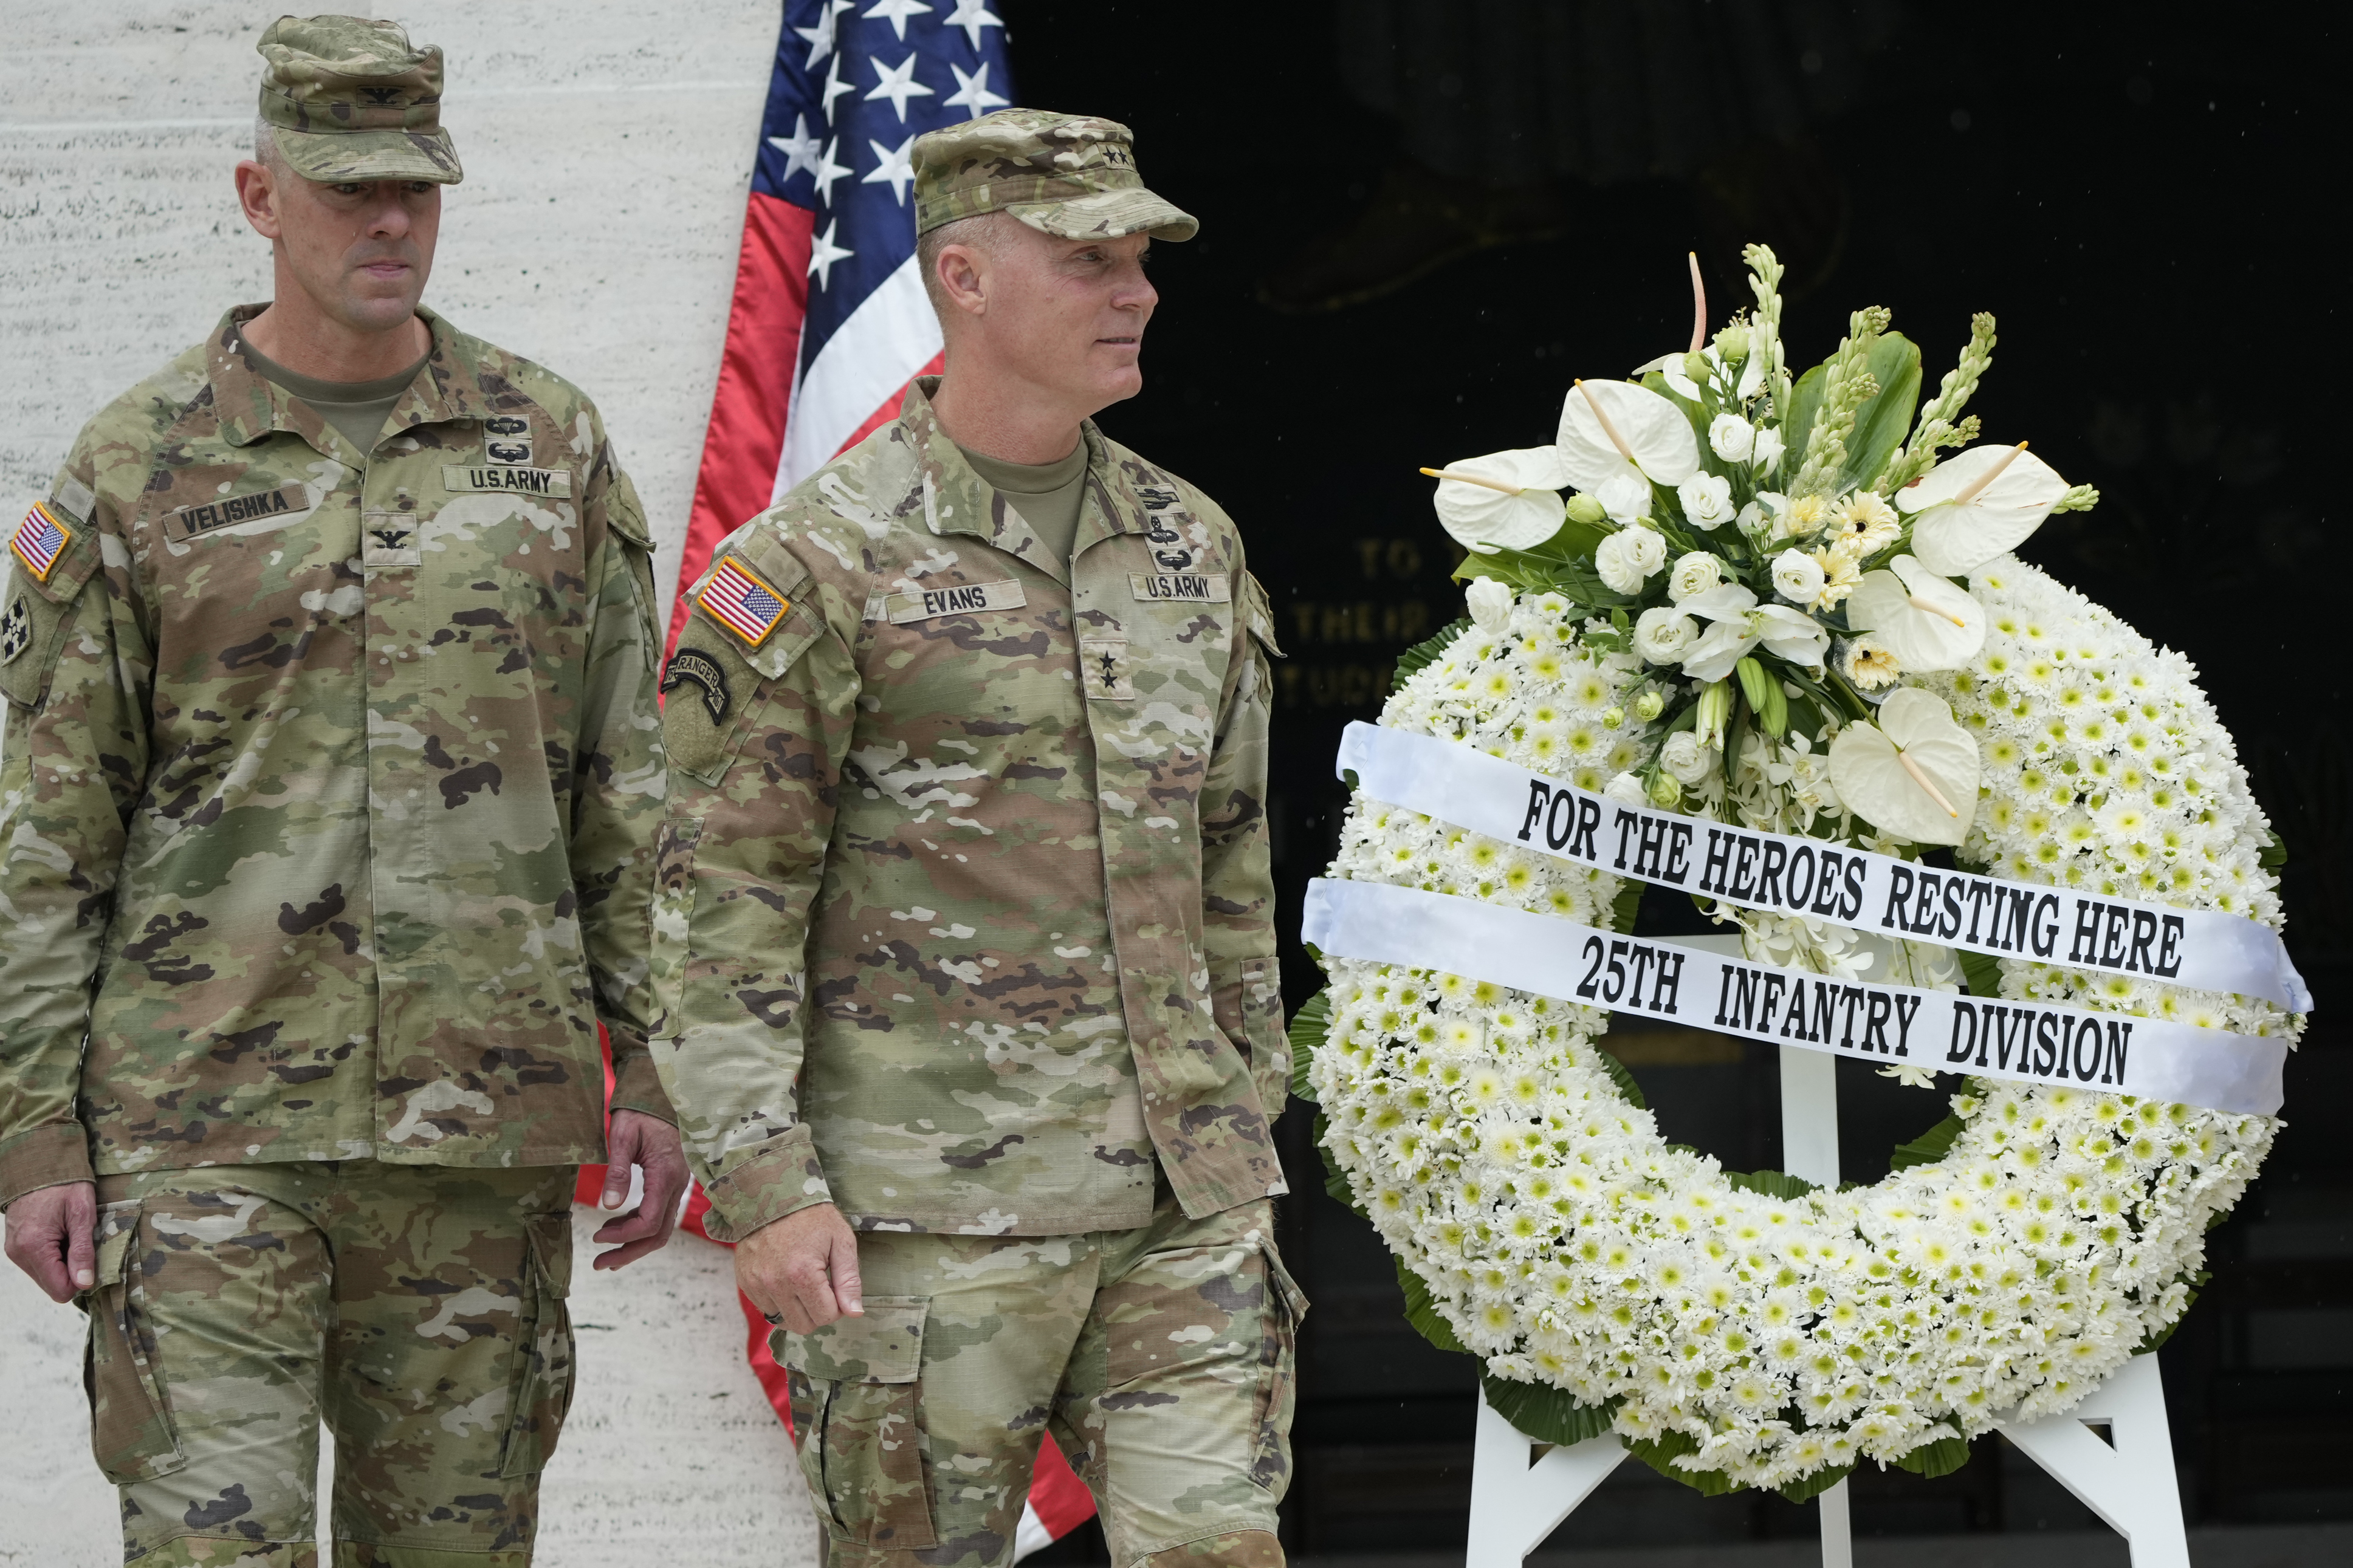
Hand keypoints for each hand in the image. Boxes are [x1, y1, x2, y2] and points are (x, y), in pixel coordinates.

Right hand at [3, 1181, 97, 1303]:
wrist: (39, 1167)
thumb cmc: (65, 1186)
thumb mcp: (82, 1214)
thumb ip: (82, 1251)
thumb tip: (85, 1283)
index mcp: (34, 1246)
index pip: (58, 1289)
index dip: (80, 1281)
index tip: (92, 1262)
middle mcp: (18, 1253)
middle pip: (51, 1285)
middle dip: (71, 1271)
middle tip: (81, 1244)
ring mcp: (14, 1250)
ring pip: (44, 1275)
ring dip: (62, 1263)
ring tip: (70, 1237)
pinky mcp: (15, 1246)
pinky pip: (37, 1264)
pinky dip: (53, 1255)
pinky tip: (60, 1235)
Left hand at [590, 1110, 690, 1271]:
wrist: (660, 1096)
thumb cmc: (641, 1112)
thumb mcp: (625, 1136)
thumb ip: (618, 1171)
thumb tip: (609, 1205)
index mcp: (665, 1175)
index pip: (648, 1221)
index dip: (623, 1236)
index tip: (596, 1236)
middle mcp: (676, 1185)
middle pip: (658, 1234)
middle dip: (629, 1252)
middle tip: (600, 1263)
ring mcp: (676, 1186)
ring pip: (661, 1228)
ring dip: (635, 1245)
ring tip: (606, 1254)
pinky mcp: (671, 1184)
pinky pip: (659, 1215)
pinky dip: (639, 1228)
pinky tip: (618, 1226)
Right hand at [736, 1202, 861, 1334]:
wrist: (772, 1194)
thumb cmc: (811, 1216)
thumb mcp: (841, 1240)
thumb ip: (849, 1280)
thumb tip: (854, 1312)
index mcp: (802, 1274)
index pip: (826, 1317)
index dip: (837, 1306)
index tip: (836, 1287)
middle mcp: (775, 1283)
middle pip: (803, 1325)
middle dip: (817, 1312)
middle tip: (821, 1287)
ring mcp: (756, 1284)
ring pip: (783, 1320)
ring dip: (797, 1309)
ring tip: (802, 1281)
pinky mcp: (745, 1282)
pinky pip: (765, 1308)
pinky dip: (779, 1301)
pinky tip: (785, 1279)